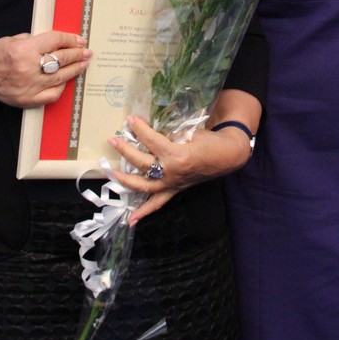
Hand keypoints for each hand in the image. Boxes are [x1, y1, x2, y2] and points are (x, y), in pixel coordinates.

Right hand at [0, 31, 89, 107]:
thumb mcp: (14, 39)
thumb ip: (36, 41)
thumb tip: (59, 42)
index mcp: (23, 50)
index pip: (55, 41)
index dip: (70, 39)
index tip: (79, 40)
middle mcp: (28, 68)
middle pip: (61, 59)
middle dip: (77, 54)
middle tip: (86, 51)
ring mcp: (29, 86)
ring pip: (61, 77)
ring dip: (75, 69)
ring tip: (83, 63)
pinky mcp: (28, 100)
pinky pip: (52, 95)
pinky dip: (61, 87)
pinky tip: (66, 80)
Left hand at [108, 115, 251, 224]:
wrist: (227, 156)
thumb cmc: (210, 142)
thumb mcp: (190, 132)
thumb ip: (170, 135)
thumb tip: (150, 133)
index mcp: (176, 155)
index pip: (151, 141)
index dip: (140, 129)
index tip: (131, 120)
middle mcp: (171, 172)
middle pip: (141, 163)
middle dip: (125, 150)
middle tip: (113, 141)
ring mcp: (172, 184)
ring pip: (143, 185)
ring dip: (125, 179)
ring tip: (112, 173)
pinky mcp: (174, 190)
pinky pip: (157, 203)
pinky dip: (144, 212)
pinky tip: (131, 220)